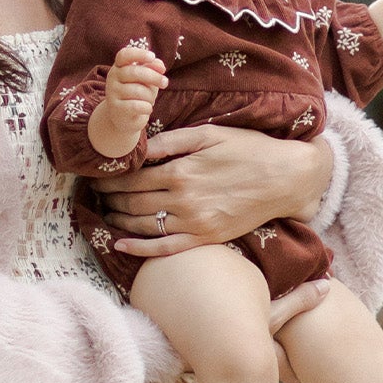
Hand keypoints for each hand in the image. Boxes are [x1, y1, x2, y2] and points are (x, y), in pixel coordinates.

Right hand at [87, 40, 167, 161]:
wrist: (124, 118)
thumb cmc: (137, 94)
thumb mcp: (146, 80)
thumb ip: (153, 69)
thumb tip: (160, 66)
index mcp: (119, 66)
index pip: (124, 55)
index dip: (139, 54)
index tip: (152, 57)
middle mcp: (112, 77)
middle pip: (135, 72)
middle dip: (154, 77)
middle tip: (165, 83)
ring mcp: (112, 93)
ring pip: (138, 90)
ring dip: (150, 96)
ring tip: (150, 101)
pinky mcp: (115, 108)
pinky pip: (136, 106)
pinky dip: (147, 108)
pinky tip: (147, 109)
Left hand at [100, 124, 332, 258]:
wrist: (286, 178)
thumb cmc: (248, 149)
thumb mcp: (208, 134)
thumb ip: (170, 142)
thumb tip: (138, 148)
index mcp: (181, 170)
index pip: (130, 179)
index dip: (108, 180)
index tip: (96, 177)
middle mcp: (183, 200)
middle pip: (132, 203)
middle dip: (109, 199)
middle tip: (96, 195)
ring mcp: (194, 223)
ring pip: (143, 226)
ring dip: (118, 221)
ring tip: (105, 213)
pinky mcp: (205, 239)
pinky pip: (166, 249)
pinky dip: (140, 249)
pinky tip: (120, 244)